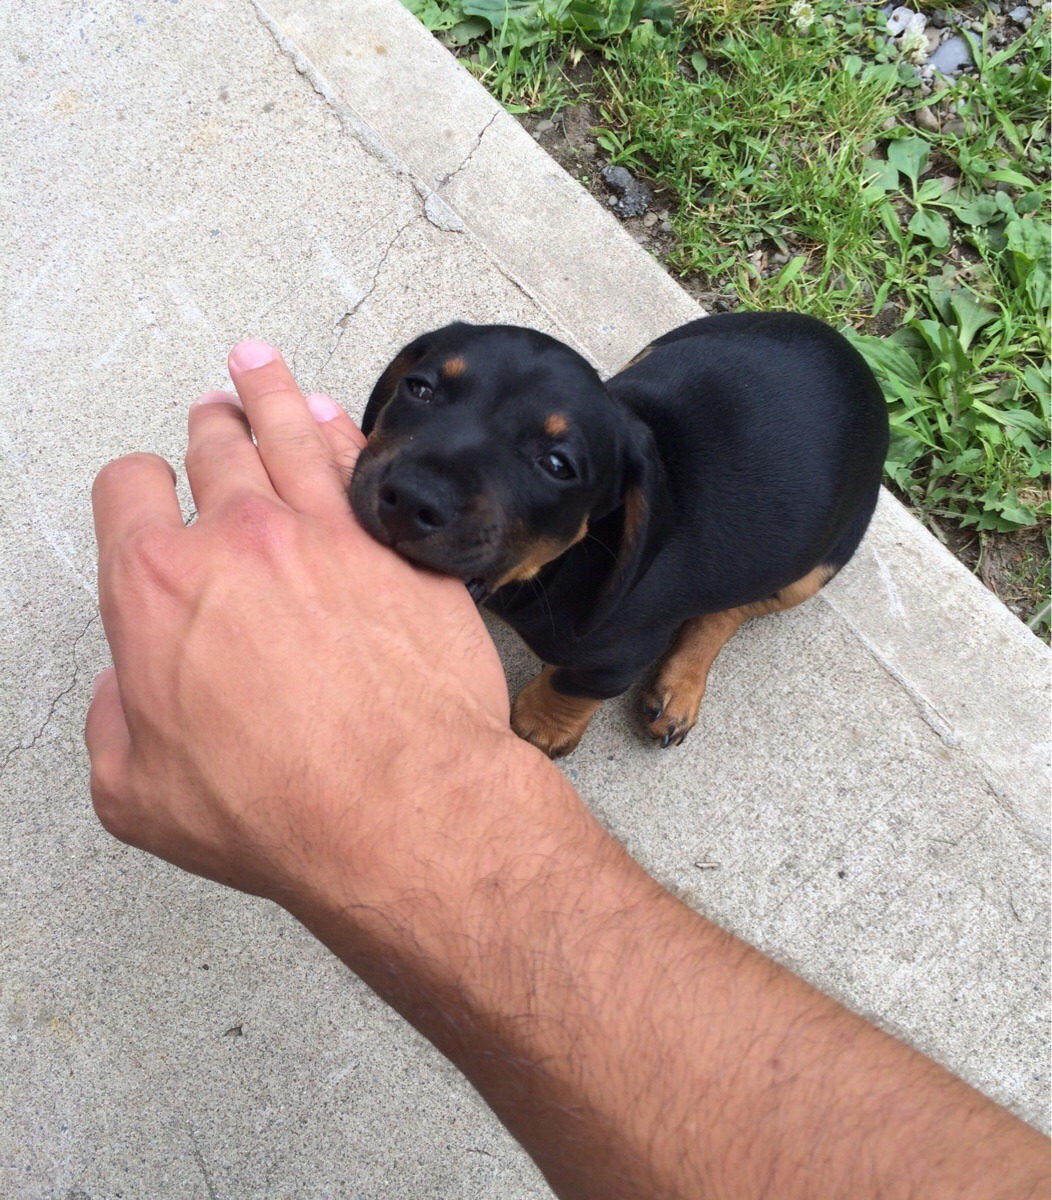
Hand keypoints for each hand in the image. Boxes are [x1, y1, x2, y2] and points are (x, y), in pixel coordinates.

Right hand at [86, 341, 546, 917]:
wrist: (401, 806)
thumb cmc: (280, 809)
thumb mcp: (138, 794)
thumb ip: (113, 725)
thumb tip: (124, 688)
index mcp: (157, 589)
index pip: (127, 491)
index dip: (132, 485)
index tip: (145, 491)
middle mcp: (238, 541)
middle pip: (212, 450)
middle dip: (206, 429)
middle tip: (211, 414)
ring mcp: (325, 534)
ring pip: (286, 432)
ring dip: (266, 392)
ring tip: (258, 365)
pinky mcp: (396, 548)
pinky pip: (362, 462)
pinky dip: (341, 427)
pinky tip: (334, 414)